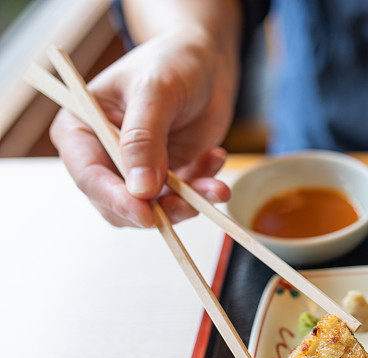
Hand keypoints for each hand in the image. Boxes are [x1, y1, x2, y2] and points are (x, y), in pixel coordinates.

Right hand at [50, 29, 235, 226]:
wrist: (205, 63)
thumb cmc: (171, 64)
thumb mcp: (155, 92)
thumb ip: (144, 139)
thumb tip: (141, 190)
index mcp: (80, 130)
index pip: (89, 176)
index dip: (116, 200)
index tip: (146, 214)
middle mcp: (103, 156)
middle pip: (120, 204)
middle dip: (159, 209)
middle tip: (194, 201)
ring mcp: (136, 170)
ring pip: (155, 209)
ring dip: (188, 202)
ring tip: (216, 187)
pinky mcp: (167, 176)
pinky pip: (183, 197)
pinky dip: (203, 187)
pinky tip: (216, 157)